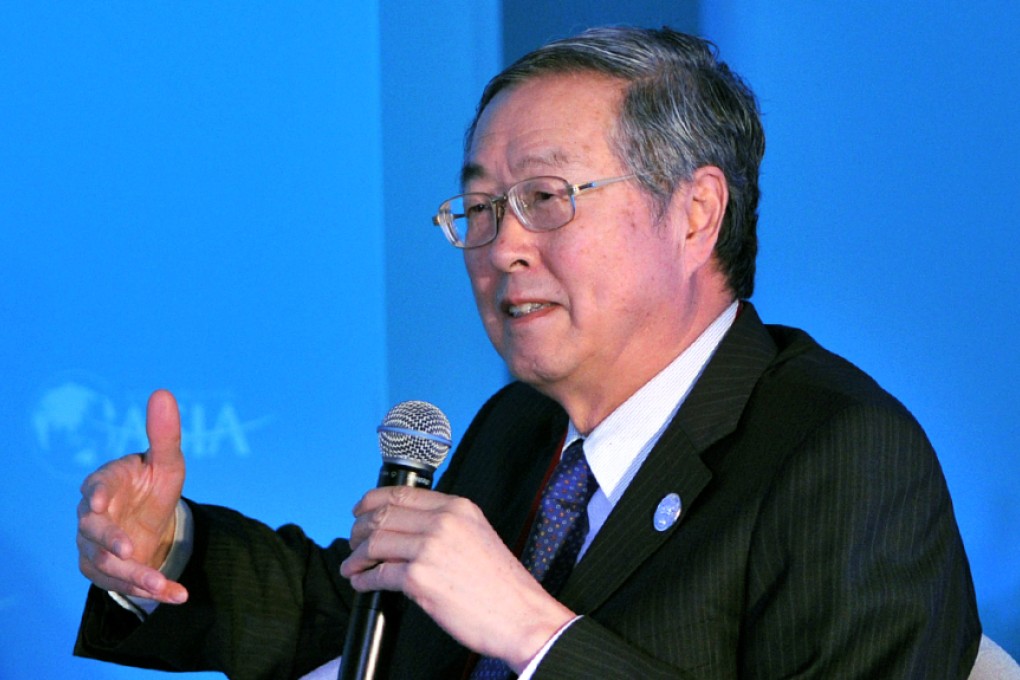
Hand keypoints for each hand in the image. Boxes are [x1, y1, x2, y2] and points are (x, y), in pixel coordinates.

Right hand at [76, 389, 187, 603]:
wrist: (152, 520)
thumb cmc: (154, 484)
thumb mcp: (167, 462)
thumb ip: (165, 433)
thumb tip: (163, 392)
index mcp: (105, 484)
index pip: (95, 488)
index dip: (97, 495)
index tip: (99, 502)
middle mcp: (92, 517)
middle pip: (93, 531)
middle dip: (109, 541)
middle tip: (129, 548)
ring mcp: (94, 546)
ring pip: (107, 564)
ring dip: (135, 575)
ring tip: (163, 584)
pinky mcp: (103, 570)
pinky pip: (122, 583)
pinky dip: (149, 590)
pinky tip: (176, 595)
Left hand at [340, 487, 574, 672]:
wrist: (520, 614)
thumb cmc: (502, 584)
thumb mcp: (477, 535)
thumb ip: (445, 525)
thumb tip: (406, 528)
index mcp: (457, 508)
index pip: (402, 494)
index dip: (372, 501)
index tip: (361, 510)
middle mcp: (443, 522)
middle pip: (383, 515)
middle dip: (360, 529)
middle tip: (353, 541)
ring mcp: (430, 549)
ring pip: (376, 542)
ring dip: (357, 556)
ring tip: (353, 565)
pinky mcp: (420, 578)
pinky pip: (379, 574)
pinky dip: (364, 579)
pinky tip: (362, 582)